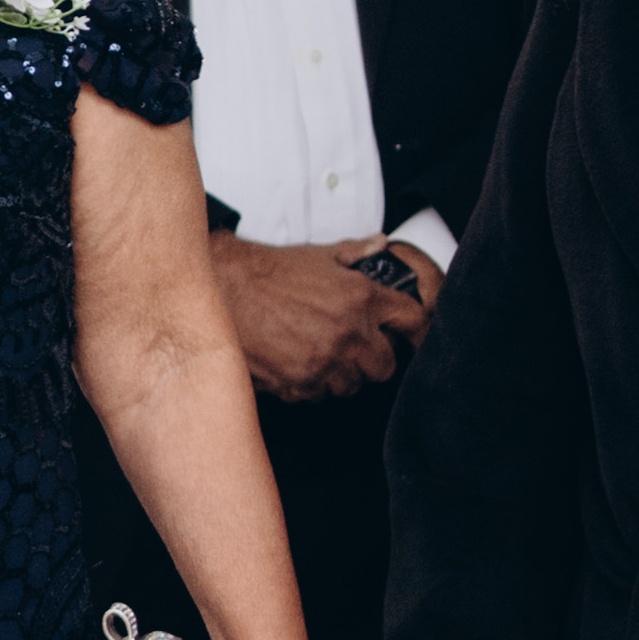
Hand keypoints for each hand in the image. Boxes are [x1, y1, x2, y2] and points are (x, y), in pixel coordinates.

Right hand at [217, 235, 418, 400]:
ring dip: (340, 374)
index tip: (409, 336)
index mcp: (362, 298)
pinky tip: (295, 362)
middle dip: (373, 358)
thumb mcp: (319, 255)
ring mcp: (325, 362)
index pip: (414, 321)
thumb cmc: (269, 272)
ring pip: (352, 385)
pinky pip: (318, 394)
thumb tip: (379, 244)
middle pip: (387, 366)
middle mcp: (349, 333)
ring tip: (318, 354)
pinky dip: (310, 384)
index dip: (415, 330)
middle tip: (353, 347)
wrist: (223, 289)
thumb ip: (356, 253)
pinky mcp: (299, 383)